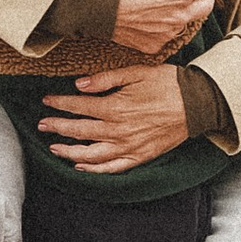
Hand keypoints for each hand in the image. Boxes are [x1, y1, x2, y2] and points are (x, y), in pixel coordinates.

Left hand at [38, 65, 192, 170]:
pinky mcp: (139, 157)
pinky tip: (81, 165)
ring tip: (54, 147)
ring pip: (90, 155)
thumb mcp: (137, 72)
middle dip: (57, 127)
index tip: (46, 100)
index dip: (60, 103)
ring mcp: (129, 147)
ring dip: (69, 152)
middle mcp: (118, 130)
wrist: (198, 102)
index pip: (79, 106)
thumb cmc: (169, 83)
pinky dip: (93, 169)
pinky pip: (111, 168)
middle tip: (41, 124)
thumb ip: (106, 78)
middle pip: (79, 131)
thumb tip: (79, 85)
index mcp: (116, 107)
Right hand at [110, 0, 214, 53]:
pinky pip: (168, 35)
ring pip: (187, 21)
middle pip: (207, 6)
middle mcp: (180, 17)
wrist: (99, 8)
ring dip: (185, 10)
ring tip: (169, 0)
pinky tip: (153, 15)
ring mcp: (168, 34)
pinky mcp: (154, 45)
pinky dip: (166, 26)